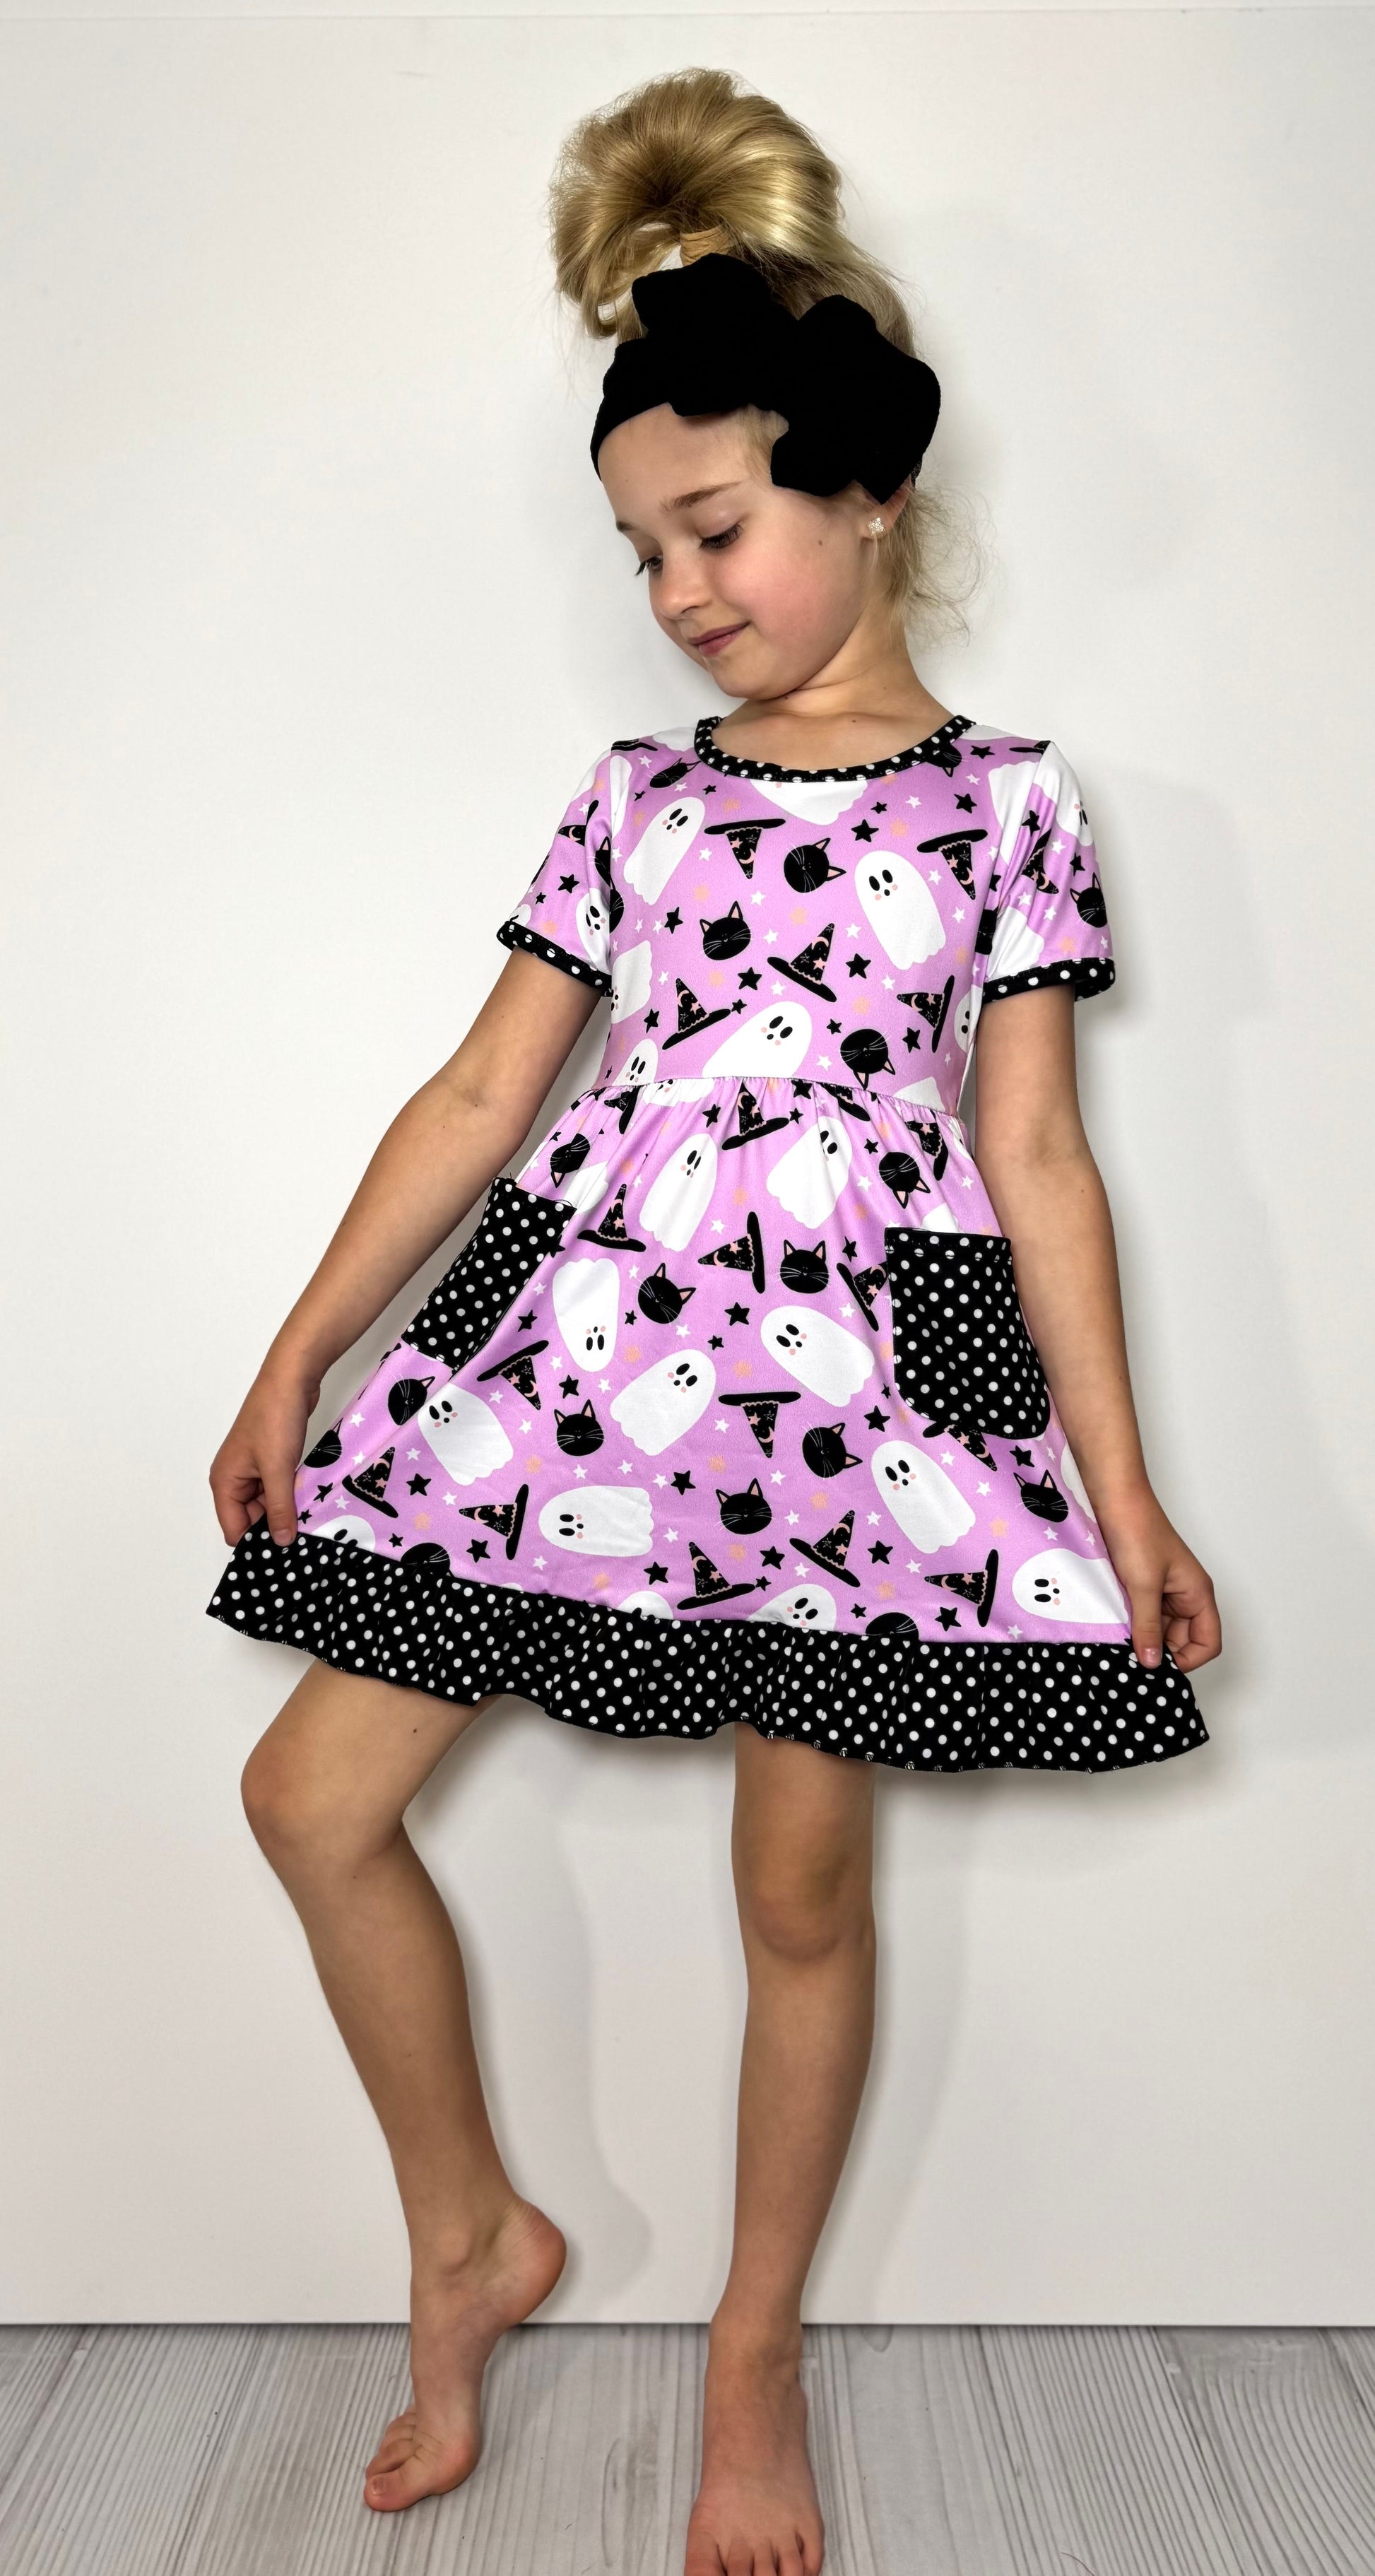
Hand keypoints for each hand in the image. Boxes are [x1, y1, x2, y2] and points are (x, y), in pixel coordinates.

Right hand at [209, 1364, 318, 1549]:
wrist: (291, 1379)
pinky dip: (293, 1495)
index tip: (285, 1554)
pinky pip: (280, 1489)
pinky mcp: (272, 1461)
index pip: (234, 1529)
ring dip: (288, 1510)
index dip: (257, 1543)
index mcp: (225, 1482)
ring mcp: (254, 1469)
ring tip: (311, 1519)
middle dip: (276, 1527)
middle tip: (305, 1538)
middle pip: (252, 1519)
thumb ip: (278, 1508)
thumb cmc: (275, 1418)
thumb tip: (282, 1542)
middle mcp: (235, 1478)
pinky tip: (311, 1501)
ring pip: (269, 1505)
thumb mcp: (277, 1469)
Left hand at [1094, 1489, 1221, 1674]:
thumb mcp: (1143, 1586)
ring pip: (1160, 1629)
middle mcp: (1185, 1594)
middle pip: (1182, 1640)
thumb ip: (1149, 1627)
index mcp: (1198, 1593)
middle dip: (1159, 1650)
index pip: (1208, 1642)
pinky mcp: (1142, 1584)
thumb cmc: (1137, 1531)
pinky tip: (1114, 1624)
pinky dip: (1131, 1622)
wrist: (1114, 1497)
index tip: (1156, 1667)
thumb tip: (1152, 1664)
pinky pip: (1143, 1614)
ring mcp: (1164, 1590)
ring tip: (1119, 1639)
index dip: (1187, 1661)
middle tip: (1131, 1657)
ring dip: (1142, 1636)